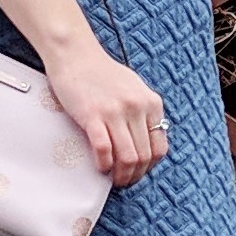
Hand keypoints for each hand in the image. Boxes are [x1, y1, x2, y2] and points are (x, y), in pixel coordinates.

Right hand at [46, 40, 170, 187]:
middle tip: (124, 181)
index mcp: (151, 103)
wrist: (75, 54)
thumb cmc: (102, 72)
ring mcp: (115, 112)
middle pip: (144, 156)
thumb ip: (144, 111)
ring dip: (121, 175)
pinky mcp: (92, 115)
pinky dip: (103, 164)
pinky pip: (104, 150)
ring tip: (113, 179)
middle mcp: (137, 107)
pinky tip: (99, 166)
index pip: (160, 147)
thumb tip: (147, 139)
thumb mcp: (134, 88)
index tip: (138, 172)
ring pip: (128, 158)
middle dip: (134, 176)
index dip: (149, 167)